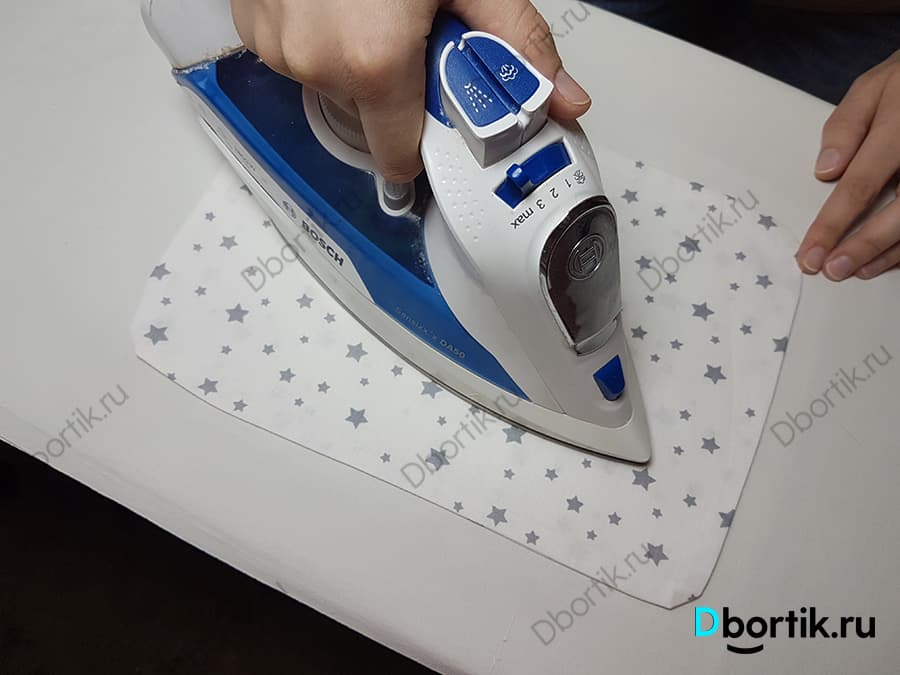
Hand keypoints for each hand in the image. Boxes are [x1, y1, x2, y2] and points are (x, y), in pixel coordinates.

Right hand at [230, 0, 591, 182]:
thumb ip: (516, 41)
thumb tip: (563, 99)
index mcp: (372, 63)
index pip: (398, 157)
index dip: (425, 141)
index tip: (441, 110)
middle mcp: (315, 63)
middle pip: (371, 117)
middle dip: (398, 85)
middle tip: (412, 27)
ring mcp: (276, 45)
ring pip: (334, 84)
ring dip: (359, 58)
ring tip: (373, 3)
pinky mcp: (252, 24)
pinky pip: (299, 53)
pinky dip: (322, 36)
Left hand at [796, 51, 899, 280]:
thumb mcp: (874, 86)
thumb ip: (846, 125)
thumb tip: (826, 170)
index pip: (862, 182)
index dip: (834, 223)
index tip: (809, 252)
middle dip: (864, 245)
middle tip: (831, 270)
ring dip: (888, 252)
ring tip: (855, 270)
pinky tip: (884, 259)